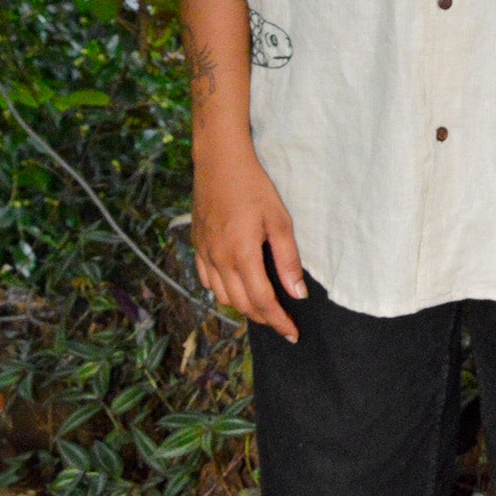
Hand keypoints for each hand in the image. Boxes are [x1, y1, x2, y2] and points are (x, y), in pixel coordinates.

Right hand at [192, 146, 306, 342]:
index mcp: (242, 255)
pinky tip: (236, 286)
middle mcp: (219, 260)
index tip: (293, 334)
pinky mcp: (196, 245)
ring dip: (243, 306)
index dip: (278, 321)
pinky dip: (222, 291)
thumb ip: (288, 259)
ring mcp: (204, 253)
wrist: (219, 161)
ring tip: (263, 305)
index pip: (262, 302)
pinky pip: (206, 280)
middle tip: (283, 323)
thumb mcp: (279, 220)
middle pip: (242, 304)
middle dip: (264, 318)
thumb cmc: (254, 186)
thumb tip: (298, 293)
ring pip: (222, 296)